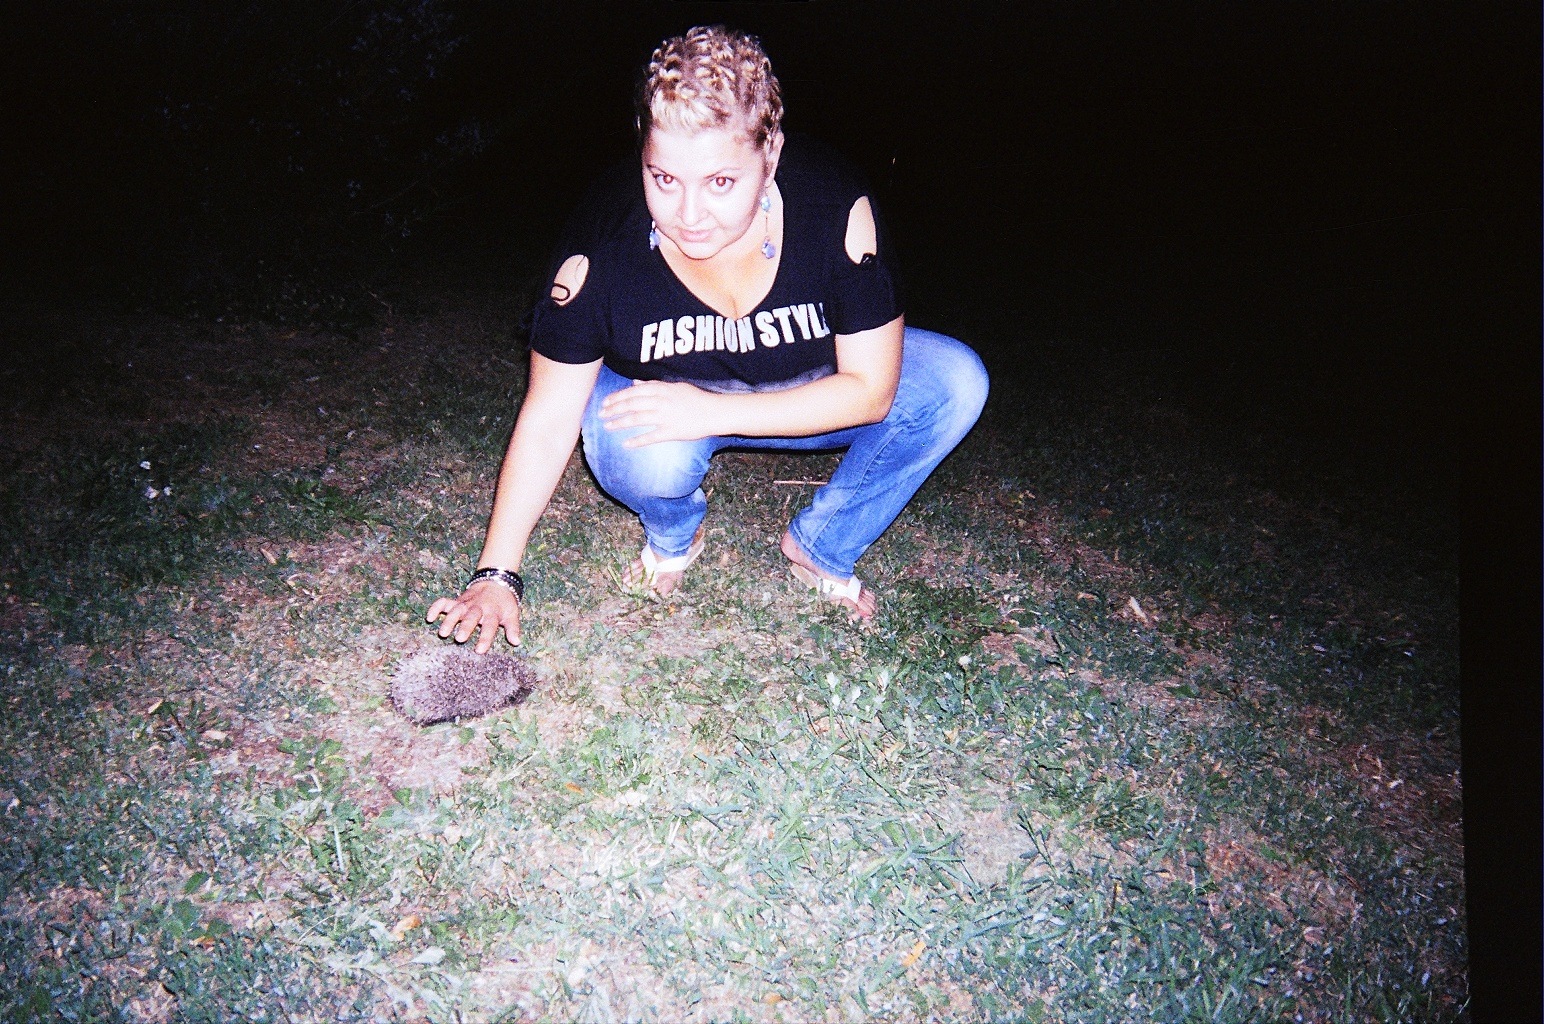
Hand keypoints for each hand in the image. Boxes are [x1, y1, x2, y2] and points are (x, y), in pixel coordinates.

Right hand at [425, 580, 520, 653]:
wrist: (496, 582)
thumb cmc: (504, 603)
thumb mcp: (512, 614)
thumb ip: (513, 628)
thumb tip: (517, 642)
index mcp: (492, 612)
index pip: (490, 626)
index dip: (485, 638)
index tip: (479, 651)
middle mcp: (478, 608)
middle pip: (471, 617)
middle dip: (465, 627)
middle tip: (459, 639)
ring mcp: (466, 603)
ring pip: (456, 610)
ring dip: (449, 620)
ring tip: (443, 633)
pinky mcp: (457, 600)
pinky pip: (444, 602)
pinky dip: (436, 608)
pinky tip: (429, 618)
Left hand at [599, 380, 718, 446]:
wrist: (715, 412)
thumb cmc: (695, 398)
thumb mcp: (674, 386)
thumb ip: (653, 384)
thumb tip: (634, 383)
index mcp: (661, 389)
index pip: (633, 392)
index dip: (617, 397)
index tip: (605, 402)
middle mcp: (661, 402)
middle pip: (632, 404)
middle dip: (614, 409)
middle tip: (601, 415)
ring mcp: (666, 417)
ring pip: (637, 419)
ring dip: (620, 423)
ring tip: (607, 427)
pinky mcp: (671, 432)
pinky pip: (651, 437)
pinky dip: (638, 440)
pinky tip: (626, 444)